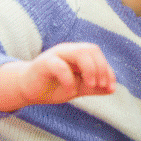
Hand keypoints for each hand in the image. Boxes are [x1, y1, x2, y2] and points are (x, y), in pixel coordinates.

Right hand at [0, 42, 115, 111]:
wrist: (28, 91)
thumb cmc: (53, 87)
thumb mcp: (77, 88)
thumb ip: (94, 87)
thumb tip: (112, 89)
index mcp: (77, 54)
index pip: (98, 55)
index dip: (108, 70)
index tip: (111, 88)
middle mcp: (68, 50)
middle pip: (91, 49)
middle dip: (101, 68)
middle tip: (100, 86)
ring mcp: (55, 54)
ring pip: (79, 52)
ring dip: (90, 69)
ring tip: (90, 85)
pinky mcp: (43, 63)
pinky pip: (59, 66)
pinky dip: (69, 78)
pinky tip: (71, 90)